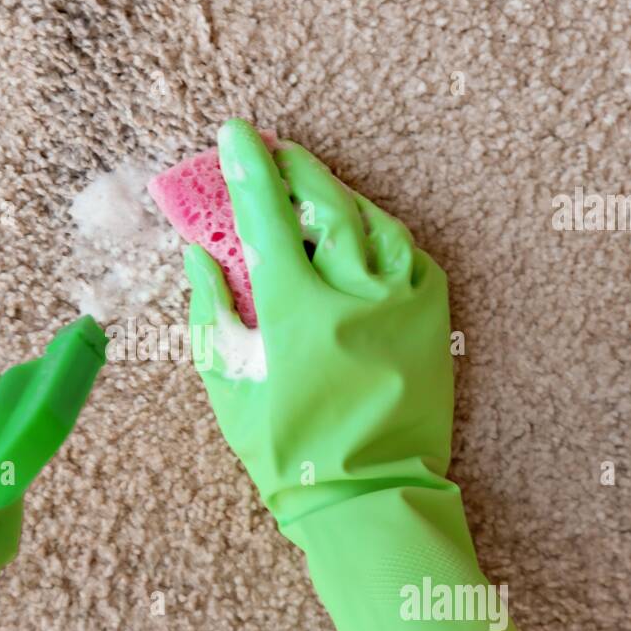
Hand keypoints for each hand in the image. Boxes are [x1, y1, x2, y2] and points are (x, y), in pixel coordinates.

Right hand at [185, 119, 521, 630]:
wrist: (369, 496)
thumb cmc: (288, 451)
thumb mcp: (229, 385)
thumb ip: (210, 311)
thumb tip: (199, 254)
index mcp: (296, 309)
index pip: (265, 215)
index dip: (246, 168)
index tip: (233, 134)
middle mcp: (355, 292)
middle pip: (324, 202)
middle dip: (294, 167)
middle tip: (272, 148)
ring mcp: (401, 301)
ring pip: (371, 221)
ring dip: (337, 196)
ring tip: (311, 188)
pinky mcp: (432, 316)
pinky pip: (407, 252)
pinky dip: (379, 232)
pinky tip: (360, 231)